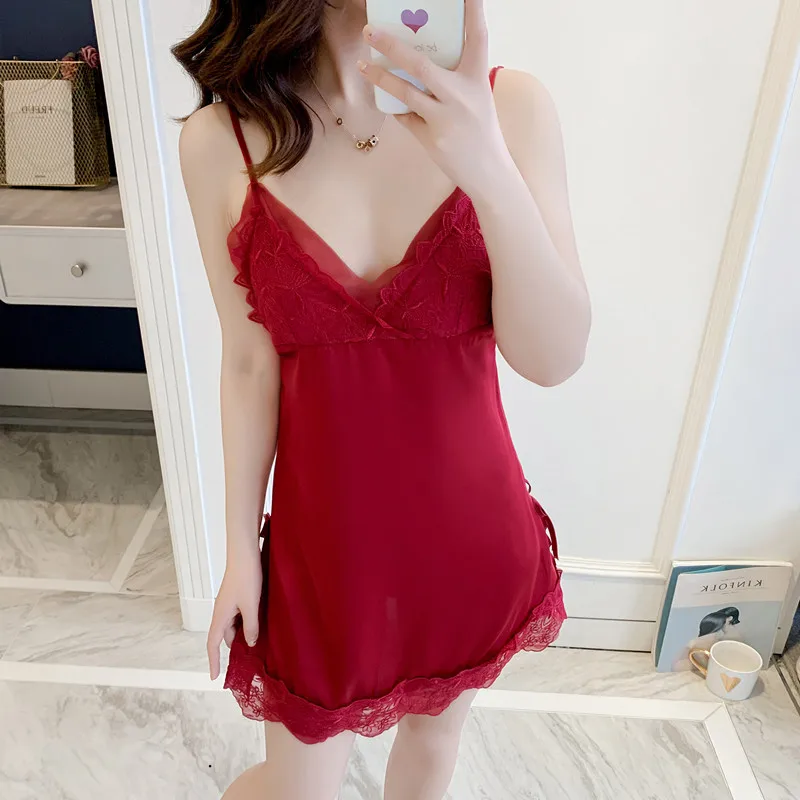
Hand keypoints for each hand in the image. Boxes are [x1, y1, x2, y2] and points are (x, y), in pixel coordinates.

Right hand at [206, 545, 261, 679]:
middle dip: (234, 649)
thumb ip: (251, 626)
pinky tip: (259, 625)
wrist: (245, 553)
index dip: (213, 661)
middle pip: (225, 636)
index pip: (213, 643)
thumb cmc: (246, 577)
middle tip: (248, 661)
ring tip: (257, 645)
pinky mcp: (237, 596)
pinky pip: (239, 616)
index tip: (214, 676)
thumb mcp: (251, 605)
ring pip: (234, 626)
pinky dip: (246, 624)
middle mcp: (222, 611)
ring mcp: (229, 603)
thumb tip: (251, 643)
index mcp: (220, 615)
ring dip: (243, 635)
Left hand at [359, 0, 511, 196]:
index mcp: (477, 79)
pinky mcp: (432, 138)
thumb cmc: (481, 130)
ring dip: (380, 77)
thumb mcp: (477, 97)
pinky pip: (406, 117)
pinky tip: (388, 100)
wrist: (488, 171)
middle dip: (391, 46)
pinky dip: (397, 108)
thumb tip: (420, 60)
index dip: (473, 9)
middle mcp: (461, 95)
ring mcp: (445, 118)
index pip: (477, 37)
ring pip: (405, 92)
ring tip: (364, 66)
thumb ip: (455, 78)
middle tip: (370, 32)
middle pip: (420, 64)